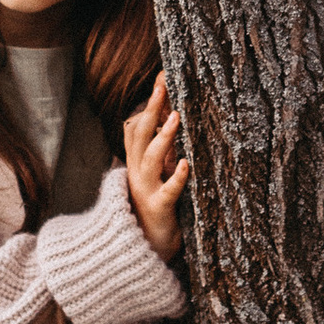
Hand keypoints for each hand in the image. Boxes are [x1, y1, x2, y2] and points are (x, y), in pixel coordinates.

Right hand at [124, 75, 188, 257]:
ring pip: (150, 158)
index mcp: (137, 162)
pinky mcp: (160, 209)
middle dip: (152, 108)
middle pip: (140, 134)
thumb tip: (173, 115)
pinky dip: (177, 177)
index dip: (149, 101)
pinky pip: (168, 191)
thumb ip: (162, 148)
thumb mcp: (157, 174)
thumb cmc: (157, 206)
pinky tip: (186, 164)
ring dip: (163, 136)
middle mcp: (137, 172)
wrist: (146, 248)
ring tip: (176, 116)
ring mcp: (146, 190)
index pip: (137, 125)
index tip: (163, 76)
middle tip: (164, 84)